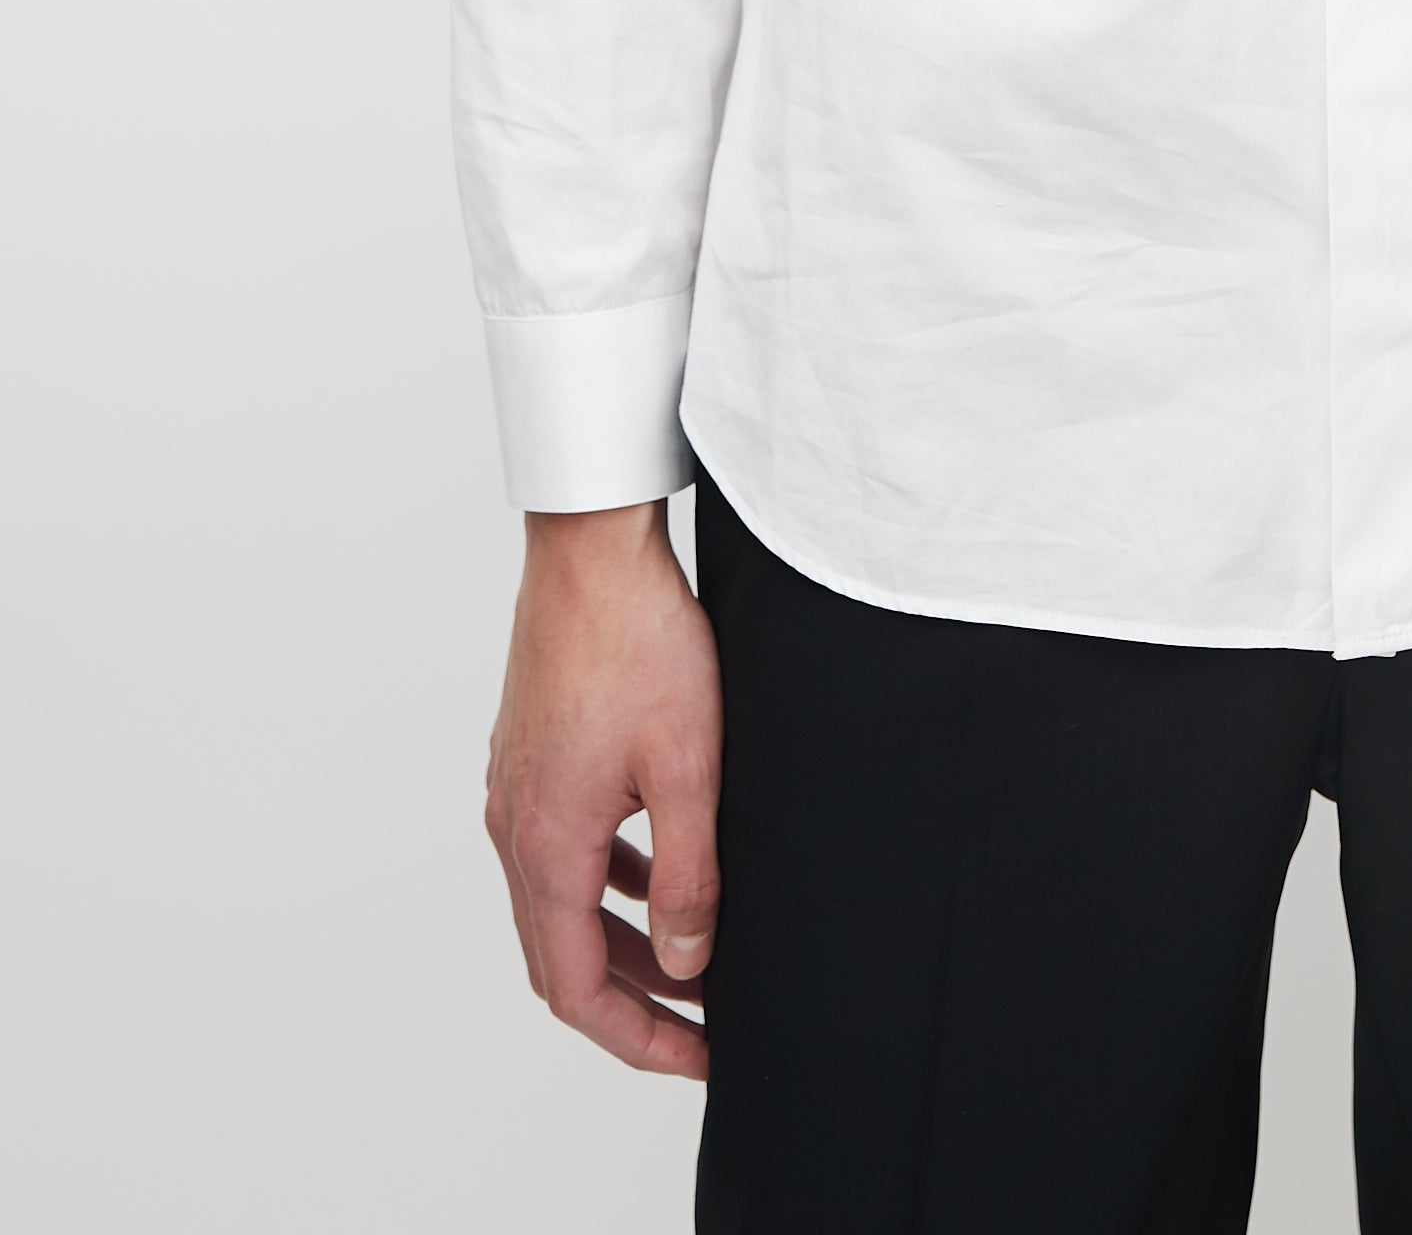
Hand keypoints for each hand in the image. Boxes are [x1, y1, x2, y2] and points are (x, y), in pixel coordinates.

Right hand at [483, 500, 722, 1076]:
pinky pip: (565, 849)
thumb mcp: (688, 766)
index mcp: (546, 845)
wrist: (591, 545)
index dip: (639, 1038)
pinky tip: (660, 872)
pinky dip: (609, 882)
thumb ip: (690, 873)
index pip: (577, 988)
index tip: (700, 1059)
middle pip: (563, 956)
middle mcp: (515, 827)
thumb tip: (690, 961)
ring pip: (564, 902)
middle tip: (704, 1028)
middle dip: (633, 1003)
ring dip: (622, 942)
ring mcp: (517, 789)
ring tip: (694, 961)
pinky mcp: (532, 755)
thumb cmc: (640, 640)